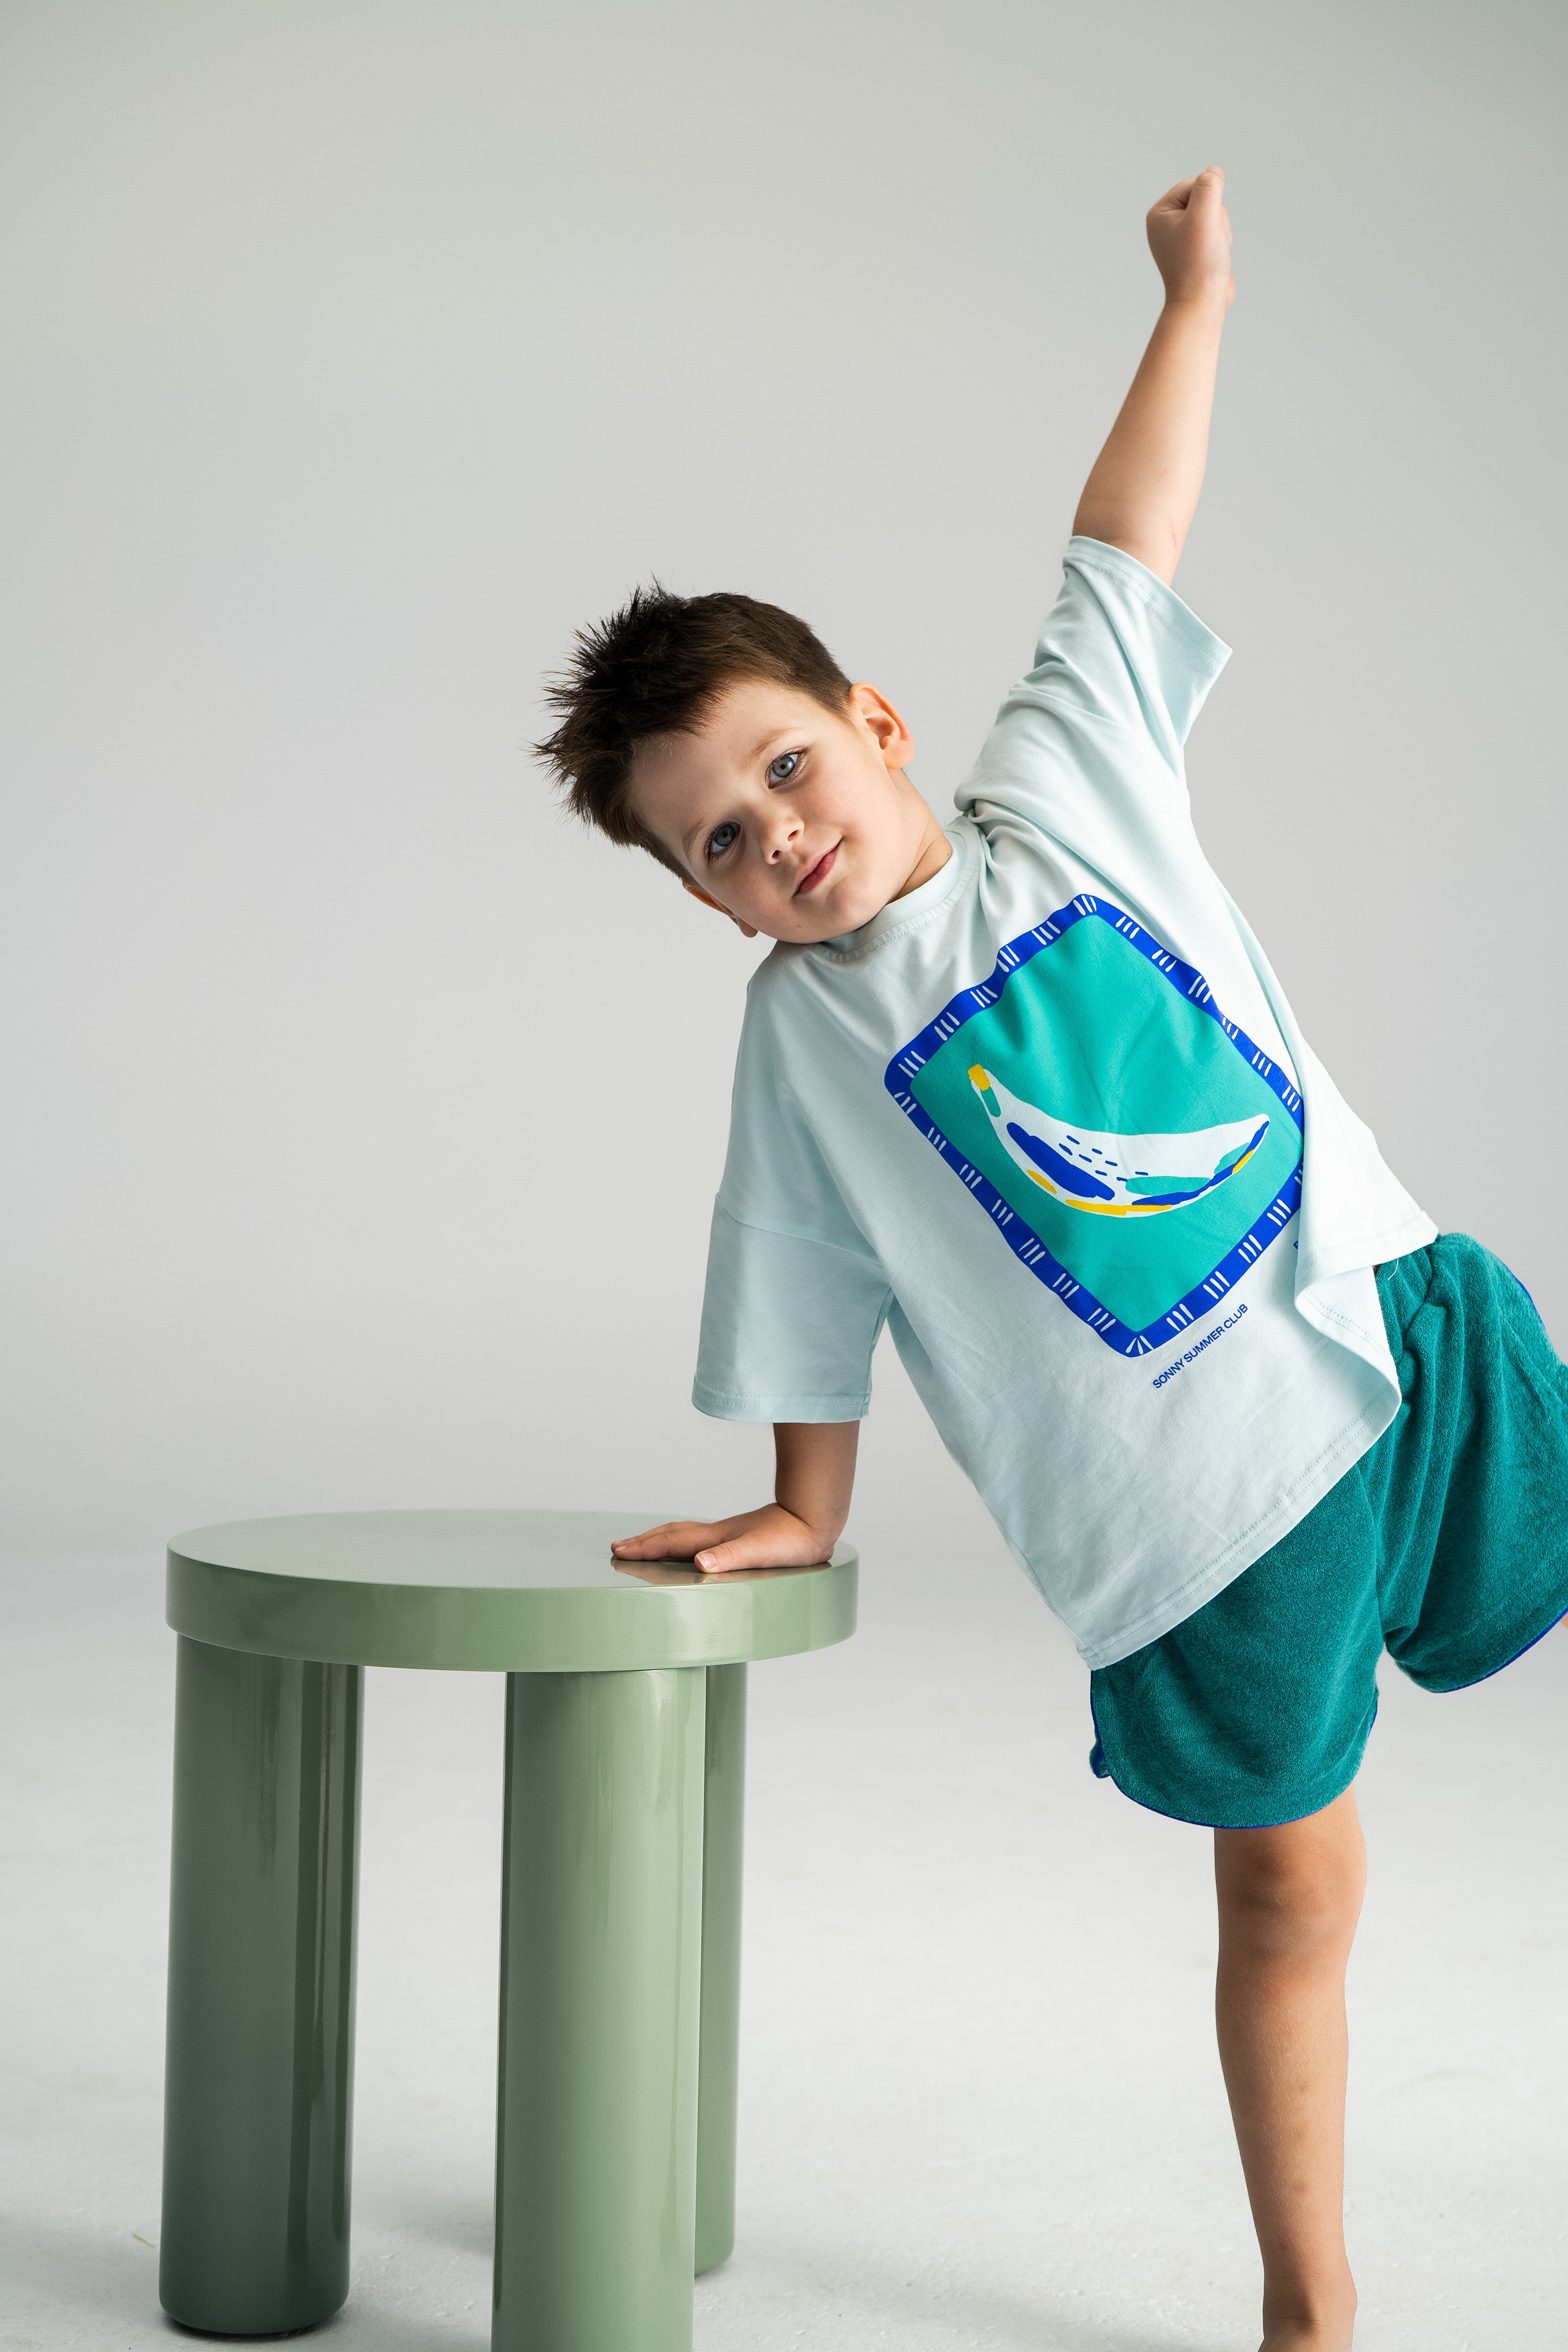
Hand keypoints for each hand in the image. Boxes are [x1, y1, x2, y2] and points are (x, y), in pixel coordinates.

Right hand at [611, 1501, 836, 1574]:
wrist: (816, 1518)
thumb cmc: (793, 1540)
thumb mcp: (760, 1551)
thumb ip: (729, 1557)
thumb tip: (700, 1563)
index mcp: (717, 1539)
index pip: (672, 1543)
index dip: (644, 1548)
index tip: (619, 1550)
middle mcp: (718, 1535)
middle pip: (672, 1534)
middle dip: (644, 1541)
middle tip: (619, 1547)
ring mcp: (729, 1534)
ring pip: (685, 1534)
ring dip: (660, 1539)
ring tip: (644, 1544)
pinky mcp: (741, 1537)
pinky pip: (700, 1538)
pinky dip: (683, 1542)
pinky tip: (691, 1550)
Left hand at [1147, 166, 1233, 310]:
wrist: (1201, 302)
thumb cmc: (1199, 262)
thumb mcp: (1204, 215)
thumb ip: (1209, 186)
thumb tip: (1213, 171)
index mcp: (1159, 213)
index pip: (1195, 184)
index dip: (1209, 201)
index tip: (1203, 226)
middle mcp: (1166, 224)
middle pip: (1207, 200)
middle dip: (1216, 218)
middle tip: (1208, 243)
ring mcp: (1181, 238)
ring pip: (1215, 216)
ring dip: (1221, 232)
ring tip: (1212, 253)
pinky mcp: (1195, 250)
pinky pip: (1217, 233)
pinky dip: (1222, 244)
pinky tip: (1214, 260)